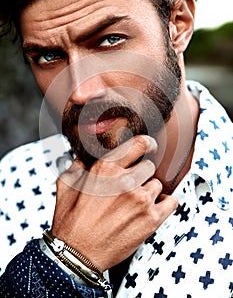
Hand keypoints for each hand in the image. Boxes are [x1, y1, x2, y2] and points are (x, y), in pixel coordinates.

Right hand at [52, 135, 177, 270]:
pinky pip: (171, 201)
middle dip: (141, 173)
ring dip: (149, 190)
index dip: (148, 144)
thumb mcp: (66, 185)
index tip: (150, 147)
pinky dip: (165, 202)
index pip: (139, 144)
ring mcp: (141, 200)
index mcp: (107, 169)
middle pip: (149, 166)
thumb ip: (78, 164)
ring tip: (136, 202)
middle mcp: (126, 181)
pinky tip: (154, 207)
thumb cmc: (70, 220)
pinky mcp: (151, 219)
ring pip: (158, 184)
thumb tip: (86, 155)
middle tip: (132, 185)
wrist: (77, 255)